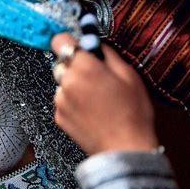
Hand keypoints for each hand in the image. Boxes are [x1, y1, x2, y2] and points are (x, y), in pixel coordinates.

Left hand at [51, 33, 157, 153]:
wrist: (124, 148)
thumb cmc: (131, 112)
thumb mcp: (128, 74)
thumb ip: (106, 53)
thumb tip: (93, 42)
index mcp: (83, 66)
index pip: (60, 40)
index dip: (69, 42)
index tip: (77, 46)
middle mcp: (66, 81)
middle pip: (61, 63)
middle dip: (74, 65)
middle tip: (95, 76)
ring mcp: (60, 100)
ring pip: (62, 83)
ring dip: (73, 85)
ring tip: (96, 98)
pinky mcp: (58, 116)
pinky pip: (62, 101)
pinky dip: (72, 102)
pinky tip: (90, 111)